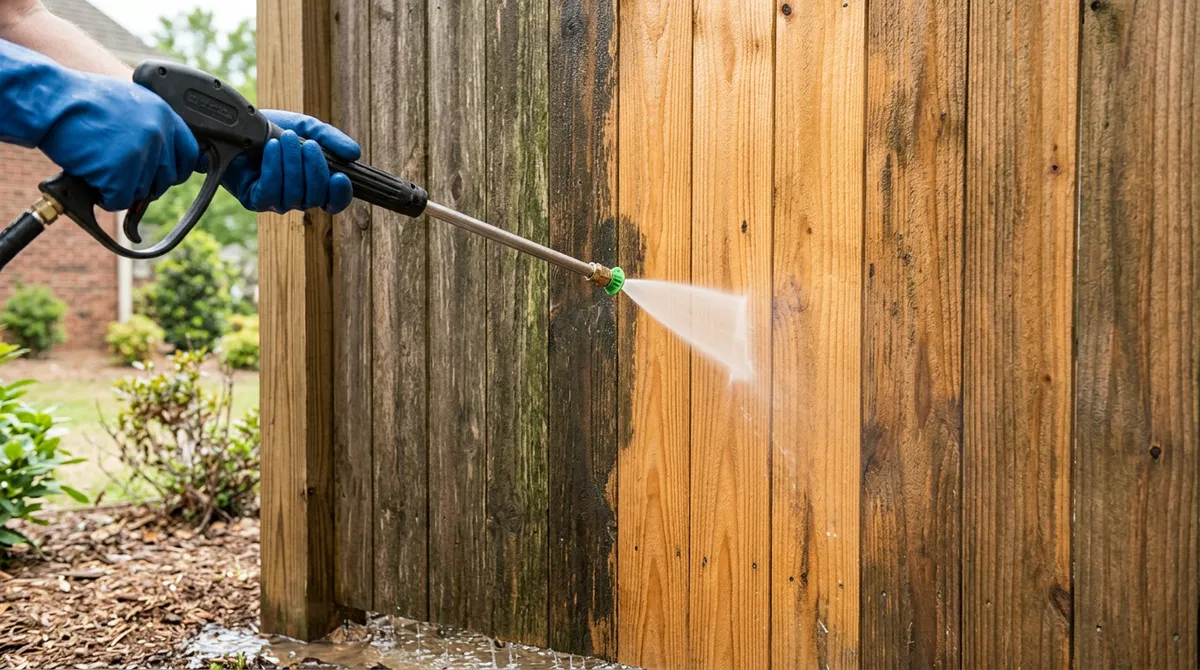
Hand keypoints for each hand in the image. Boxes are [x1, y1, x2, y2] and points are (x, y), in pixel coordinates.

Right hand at [39, 72, 199, 210]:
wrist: (50, 100)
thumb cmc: (80, 100)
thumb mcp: (128, 101)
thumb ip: (149, 124)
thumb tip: (162, 152)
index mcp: (163, 114)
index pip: (188, 152)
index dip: (178, 168)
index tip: (168, 176)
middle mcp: (158, 134)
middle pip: (165, 178)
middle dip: (146, 182)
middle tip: (123, 175)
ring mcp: (141, 154)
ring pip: (141, 191)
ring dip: (121, 187)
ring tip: (99, 166)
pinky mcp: (121, 172)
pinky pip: (120, 200)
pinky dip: (105, 197)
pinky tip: (92, 178)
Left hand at [219, 110, 360, 213]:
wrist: (239, 125)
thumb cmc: (275, 129)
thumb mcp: (308, 128)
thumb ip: (332, 139)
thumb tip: (355, 154)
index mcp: (315, 185)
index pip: (334, 202)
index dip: (340, 194)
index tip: (341, 176)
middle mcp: (298, 198)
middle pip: (316, 197)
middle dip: (313, 169)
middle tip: (306, 143)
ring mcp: (277, 202)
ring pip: (293, 195)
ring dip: (291, 164)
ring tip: (284, 139)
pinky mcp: (255, 200)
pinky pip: (271, 192)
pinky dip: (273, 168)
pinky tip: (271, 149)